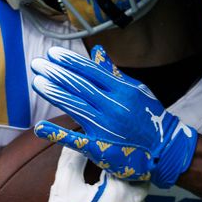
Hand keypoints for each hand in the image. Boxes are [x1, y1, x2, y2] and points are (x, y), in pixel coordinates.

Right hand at [0, 146, 146, 201]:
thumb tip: (76, 140)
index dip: (118, 154)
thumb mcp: (64, 184)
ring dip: (133, 190)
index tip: (114, 147)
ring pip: (141, 199)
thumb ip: (72, 158)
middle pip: (142, 180)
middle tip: (121, 165)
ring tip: (120, 185)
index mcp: (118, 188)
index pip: (124, 162)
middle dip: (132, 172)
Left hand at [31, 45, 197, 186]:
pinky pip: (75, 140)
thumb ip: (113, 73)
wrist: (164, 149)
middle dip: (56, 73)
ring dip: (54, 94)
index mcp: (122, 91)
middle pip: (79, 87)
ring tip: (37, 81)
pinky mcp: (100, 148)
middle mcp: (113, 107)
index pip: (91, 72)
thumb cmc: (149, 116)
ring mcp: (105, 128)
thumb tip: (96, 52)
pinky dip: (57, 133)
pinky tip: (40, 126)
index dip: (70, 62)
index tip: (53, 53)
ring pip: (75, 107)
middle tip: (37, 63)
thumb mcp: (136, 90)